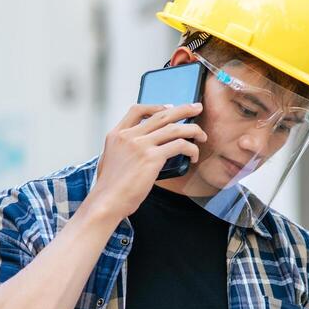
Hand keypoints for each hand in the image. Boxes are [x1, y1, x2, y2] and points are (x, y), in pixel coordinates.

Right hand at [83, 102, 205, 223]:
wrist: (106, 202)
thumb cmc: (110, 188)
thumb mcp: (109, 160)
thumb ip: (124, 149)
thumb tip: (142, 148)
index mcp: (116, 134)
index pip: (137, 110)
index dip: (156, 106)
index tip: (169, 108)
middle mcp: (128, 136)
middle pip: (161, 114)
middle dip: (183, 109)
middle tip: (197, 108)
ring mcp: (140, 145)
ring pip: (174, 128)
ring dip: (193, 130)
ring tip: (202, 135)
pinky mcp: (152, 158)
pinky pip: (179, 145)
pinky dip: (191, 149)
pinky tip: (193, 156)